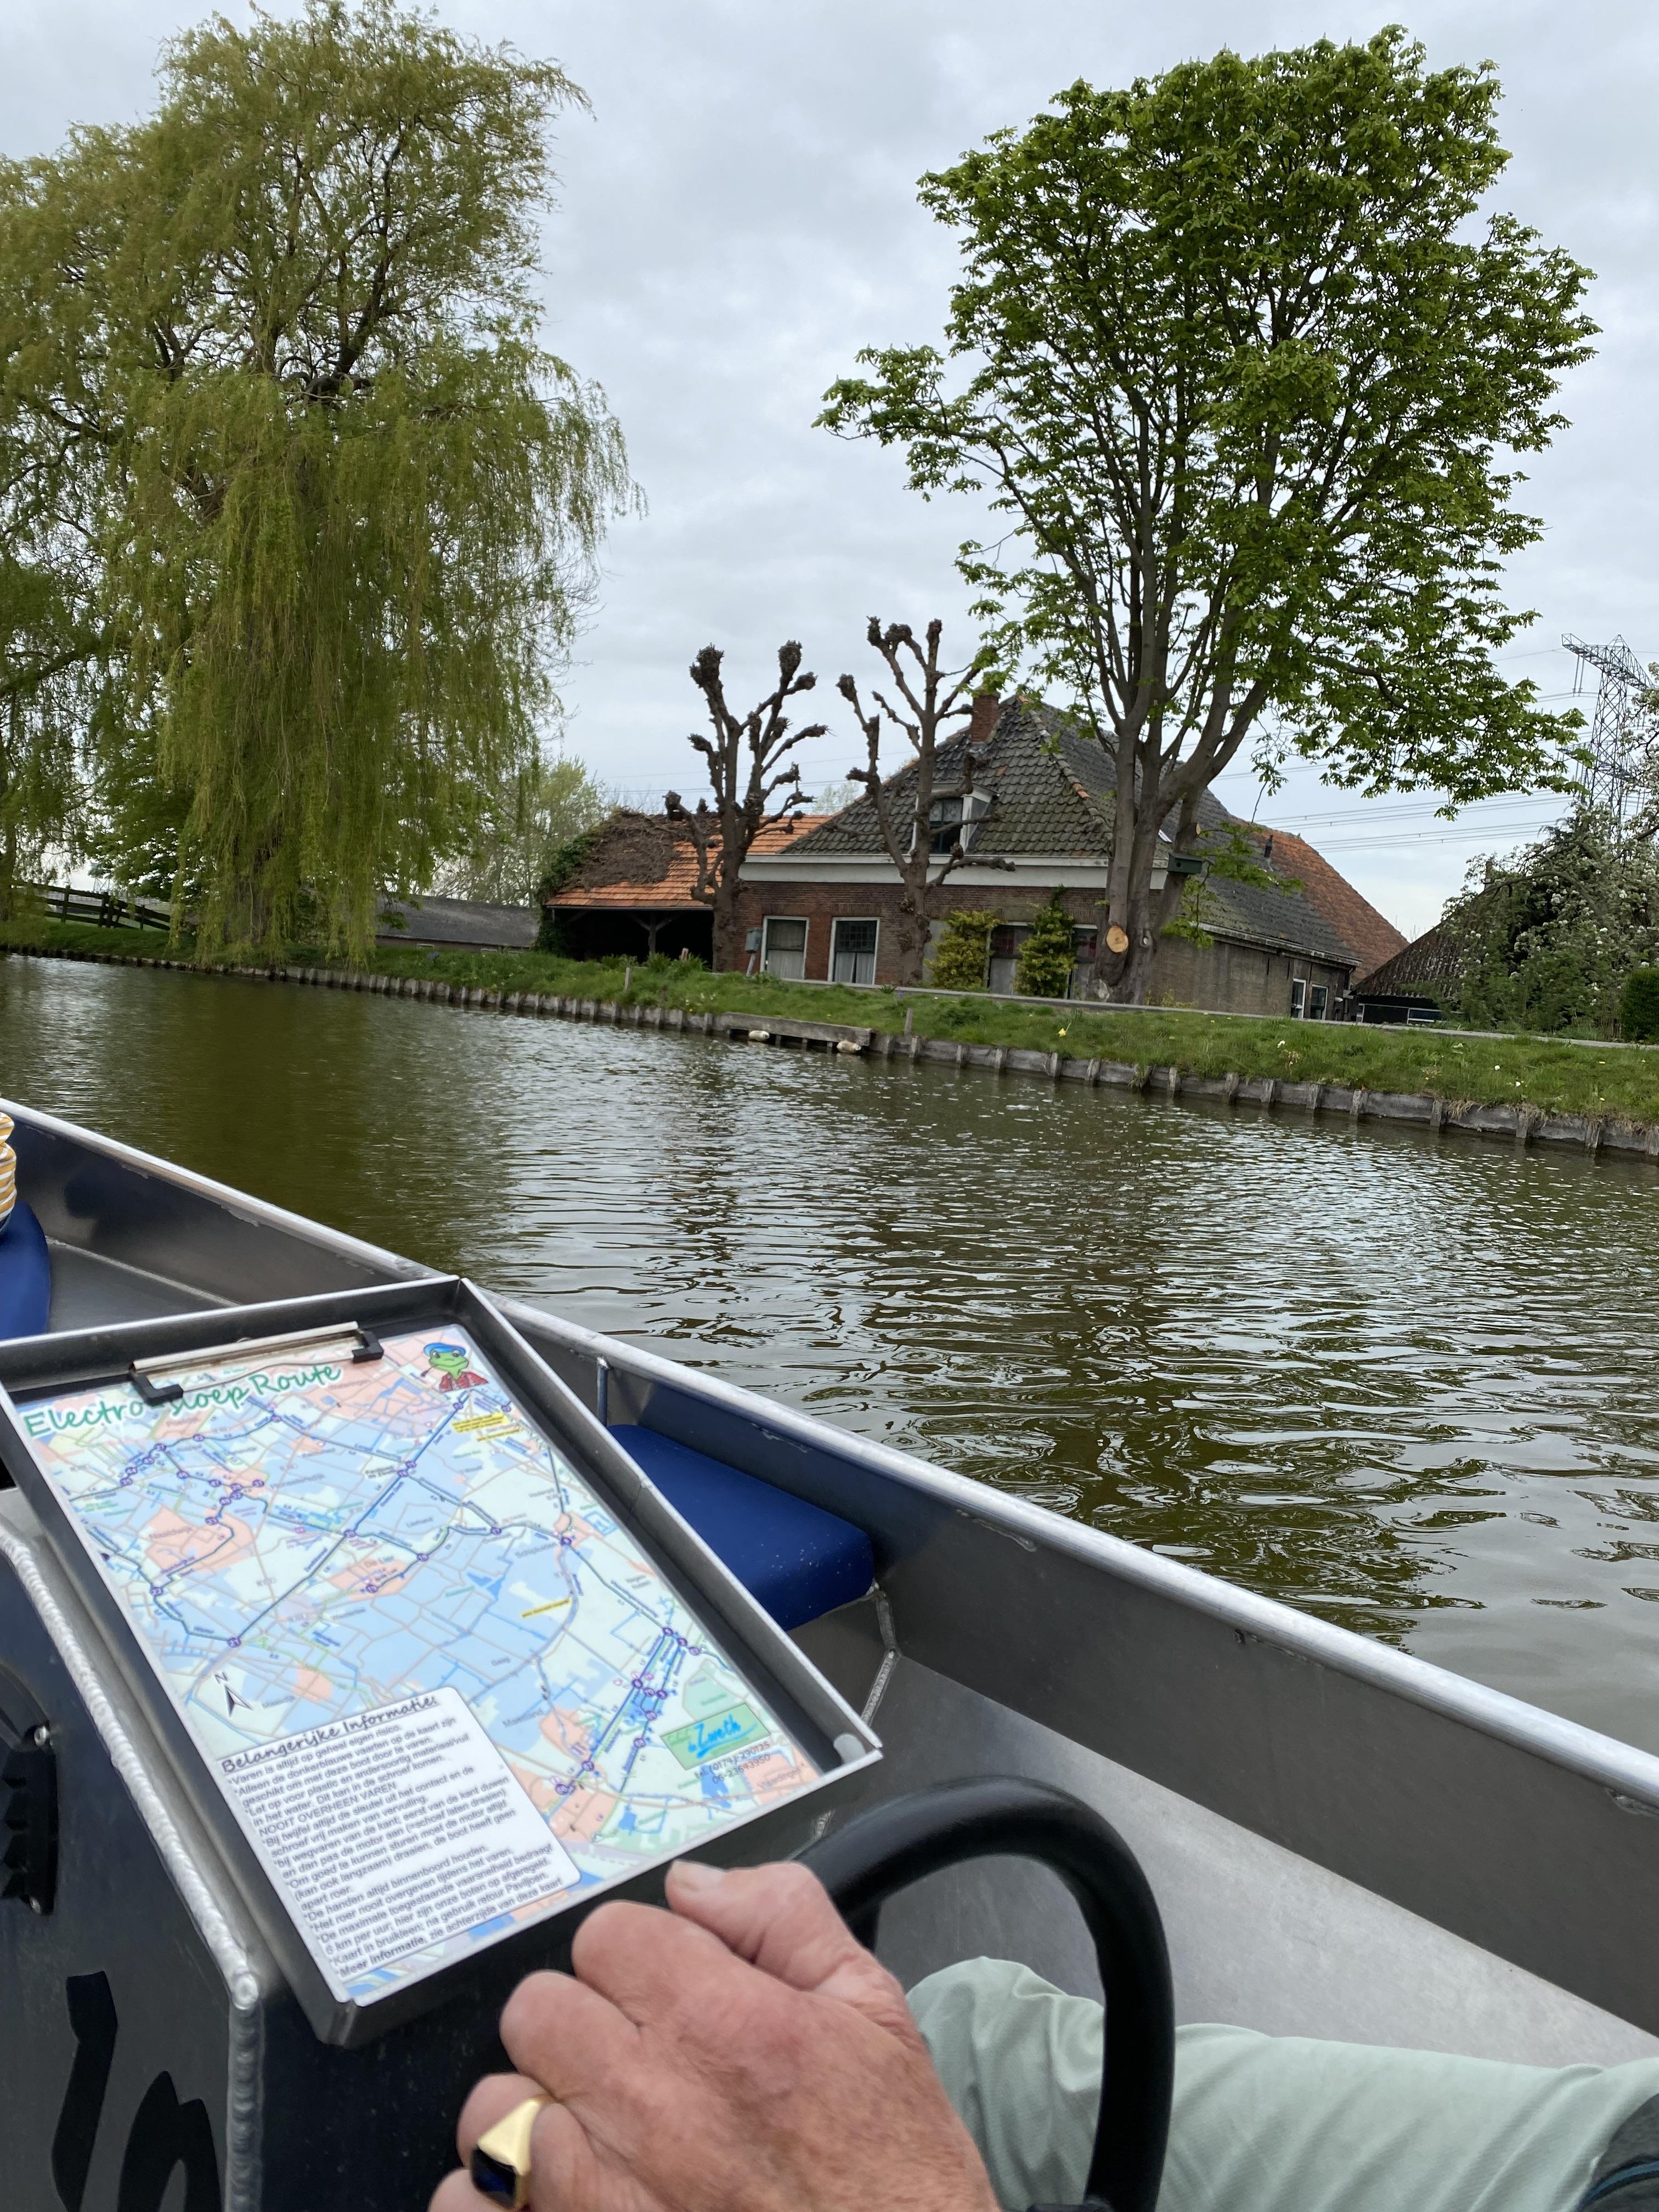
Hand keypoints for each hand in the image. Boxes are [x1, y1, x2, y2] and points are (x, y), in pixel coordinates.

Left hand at [430, 1857, 998, 2211]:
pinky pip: (474, 2204)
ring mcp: (601, 2192)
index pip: (606, 1936)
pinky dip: (497, 2198)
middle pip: (536, 2010)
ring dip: (534, 2113)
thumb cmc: (893, 2168)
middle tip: (627, 2059)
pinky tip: (553, 2195)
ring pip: (493, 2110)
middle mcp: (649, 2103)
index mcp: (721, 2024)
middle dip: (578, 2022)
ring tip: (595, 2136)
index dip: (637, 1956)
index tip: (667, 1990)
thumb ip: (783, 1918)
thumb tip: (693, 1883)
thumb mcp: (874, 2014)